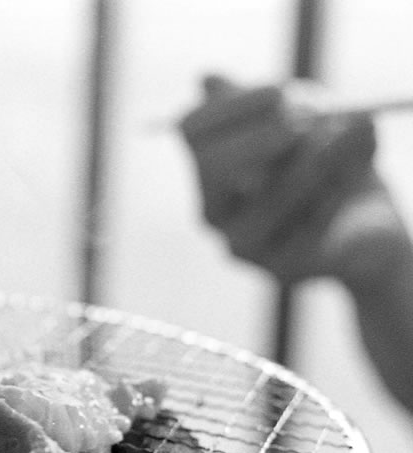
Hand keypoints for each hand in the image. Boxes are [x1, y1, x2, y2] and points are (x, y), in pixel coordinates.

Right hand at [181, 75, 383, 284]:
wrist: (365, 221)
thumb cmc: (326, 160)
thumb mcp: (300, 117)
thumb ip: (262, 101)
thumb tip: (206, 78)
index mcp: (207, 165)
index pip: (192, 130)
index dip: (233, 108)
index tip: (281, 90)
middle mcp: (212, 208)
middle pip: (213, 166)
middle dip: (260, 140)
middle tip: (306, 122)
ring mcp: (241, 243)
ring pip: (270, 197)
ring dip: (318, 158)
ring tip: (358, 128)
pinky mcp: (280, 268)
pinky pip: (308, 225)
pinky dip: (338, 192)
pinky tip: (358, 176)